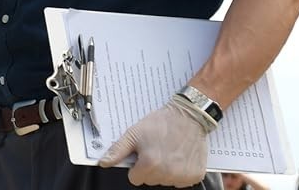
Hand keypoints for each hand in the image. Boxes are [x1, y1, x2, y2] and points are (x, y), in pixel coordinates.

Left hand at [98, 98, 212, 186]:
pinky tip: (178, 157)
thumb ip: (117, 151)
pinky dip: (179, 172)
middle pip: (150, 181)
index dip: (136, 166)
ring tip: (168, 152)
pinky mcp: (195, 176)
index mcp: (150, 163)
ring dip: (164, 171)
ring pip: (164, 181)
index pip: (135, 179)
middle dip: (150, 168)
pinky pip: (180, 182)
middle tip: (155, 151)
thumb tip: (103, 163)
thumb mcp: (134, 134)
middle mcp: (167, 172)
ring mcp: (182, 176)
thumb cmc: (161, 123)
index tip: (142, 155)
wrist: (188, 116)